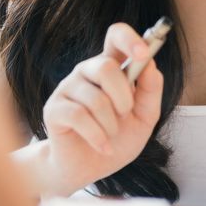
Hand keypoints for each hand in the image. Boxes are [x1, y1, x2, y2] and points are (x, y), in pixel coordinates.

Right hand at [39, 23, 162, 194]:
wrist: (89, 169)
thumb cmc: (117, 139)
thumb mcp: (144, 119)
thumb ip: (150, 92)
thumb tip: (151, 65)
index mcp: (111, 68)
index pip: (116, 36)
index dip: (130, 39)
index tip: (144, 53)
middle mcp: (87, 72)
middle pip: (105, 66)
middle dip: (123, 97)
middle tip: (124, 114)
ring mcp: (67, 88)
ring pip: (95, 98)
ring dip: (111, 124)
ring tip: (110, 136)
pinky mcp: (54, 109)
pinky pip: (79, 116)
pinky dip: (98, 136)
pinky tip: (102, 146)